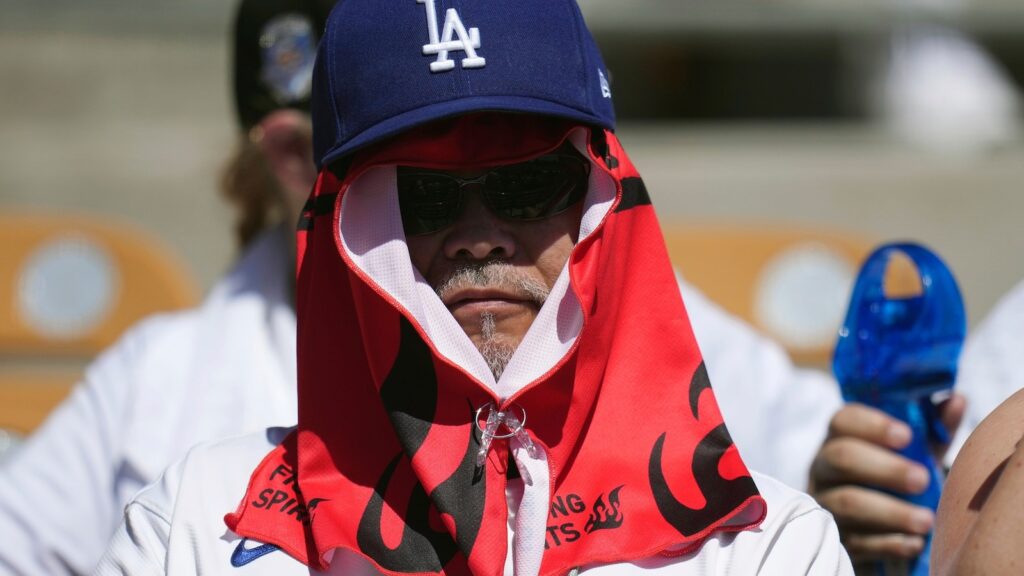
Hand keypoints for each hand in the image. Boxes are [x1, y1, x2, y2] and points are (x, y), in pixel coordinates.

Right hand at [808, 394, 965, 563]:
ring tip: (927, 520)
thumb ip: (932, 428)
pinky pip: (855, 540)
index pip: (843, 420)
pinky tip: (914, 543)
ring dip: (890, 511)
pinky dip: (887, 543)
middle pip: (841, 457)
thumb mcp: (913, 452)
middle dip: (884, 468)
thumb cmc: (895, 478)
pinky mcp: (834, 537)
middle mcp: (825, 467)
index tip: (906, 435)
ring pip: (846, 502)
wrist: (874, 527)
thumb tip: (956, 400)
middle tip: (922, 479)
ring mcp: (824, 502)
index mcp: (840, 438)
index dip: (872, 425)